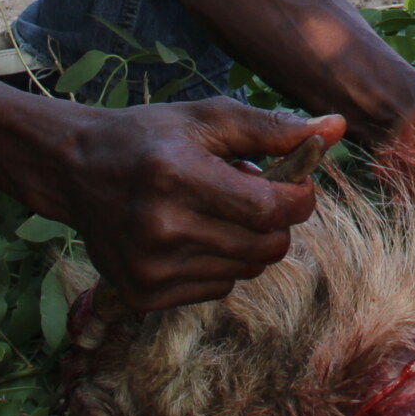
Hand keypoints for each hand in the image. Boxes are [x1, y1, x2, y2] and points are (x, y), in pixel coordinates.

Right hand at [31, 101, 345, 309]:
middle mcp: (159, 227)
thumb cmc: (152, 137)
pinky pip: (217, 290)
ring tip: (216, 210)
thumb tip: (338, 128)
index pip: (270, 209)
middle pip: (265, 248)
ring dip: (247, 243)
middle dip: (278, 223)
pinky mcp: (142, 295)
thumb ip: (275, 129)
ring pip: (245, 271)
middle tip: (256, 196)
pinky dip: (219, 264)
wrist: (76, 170)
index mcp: (177, 176)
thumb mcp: (210, 120)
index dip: (300, 199)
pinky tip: (192, 235)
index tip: (299, 186)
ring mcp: (148, 267)